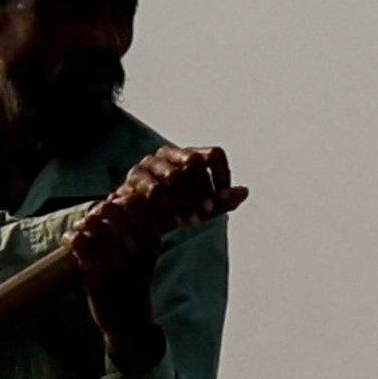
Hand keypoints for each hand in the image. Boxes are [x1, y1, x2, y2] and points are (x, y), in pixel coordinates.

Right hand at [76, 143, 237, 268]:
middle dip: (203, 189)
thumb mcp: (202, 208)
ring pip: (174, 175)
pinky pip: (154, 189)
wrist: (137, 224)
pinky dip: (168, 206)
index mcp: (189, 155)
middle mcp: (168, 154)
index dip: (223, 175)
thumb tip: (244, 192)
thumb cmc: (173, 211)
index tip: (223, 198)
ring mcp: (148, 164)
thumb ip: (222, 201)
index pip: (214, 155)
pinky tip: (175, 221)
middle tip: (207, 212)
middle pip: (194, 162)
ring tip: (191, 219)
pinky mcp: (133, 180)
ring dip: (186, 200)